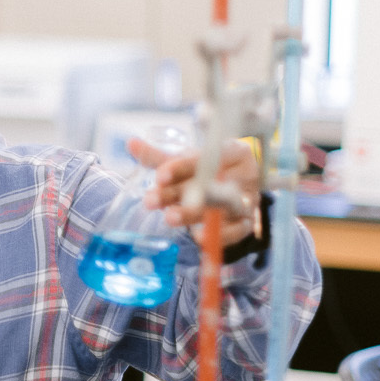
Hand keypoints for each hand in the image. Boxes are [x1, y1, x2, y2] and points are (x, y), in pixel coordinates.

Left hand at [129, 136, 261, 248]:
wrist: (240, 191)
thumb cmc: (209, 173)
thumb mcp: (186, 163)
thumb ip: (160, 157)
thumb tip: (131, 143)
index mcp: (233, 152)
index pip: (208, 156)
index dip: (182, 167)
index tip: (159, 177)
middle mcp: (245, 174)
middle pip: (211, 183)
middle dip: (179, 193)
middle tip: (151, 200)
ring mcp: (249, 199)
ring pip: (222, 207)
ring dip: (194, 213)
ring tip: (170, 217)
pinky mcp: (248, 222)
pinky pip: (236, 230)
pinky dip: (219, 234)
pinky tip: (198, 237)